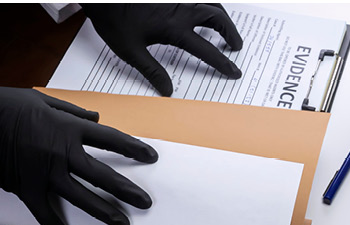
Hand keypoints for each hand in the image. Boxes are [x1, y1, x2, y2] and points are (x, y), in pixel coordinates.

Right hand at [0, 86, 155, 224]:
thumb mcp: (40, 100)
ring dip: (105, 213)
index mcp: (67, 128)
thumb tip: (97, 119)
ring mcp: (44, 174)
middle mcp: (60, 153)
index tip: (151, 157)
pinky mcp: (25, 189)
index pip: (110, 140)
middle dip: (128, 190)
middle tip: (146, 202)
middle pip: (103, 175)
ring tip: (124, 224)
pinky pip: (46, 215)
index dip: (133, 149)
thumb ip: (71, 112)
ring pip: (83, 198)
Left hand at [82, 3, 243, 96]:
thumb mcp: (130, 51)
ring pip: (210, 3)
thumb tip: (167, 90)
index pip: (207, 50)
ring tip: (225, 27)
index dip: (223, 63)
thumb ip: (152, 71)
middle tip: (235, 45)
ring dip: (222, 16)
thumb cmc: (114, 20)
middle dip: (230, 32)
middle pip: (217, 18)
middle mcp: (181, 10)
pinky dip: (206, 4)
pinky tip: (203, 10)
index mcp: (174, 29)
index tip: (234, 71)